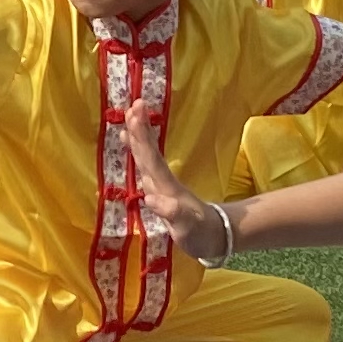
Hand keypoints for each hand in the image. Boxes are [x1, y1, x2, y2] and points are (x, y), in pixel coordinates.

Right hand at [115, 97, 230, 261]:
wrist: (213, 236)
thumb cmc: (200, 234)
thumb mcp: (186, 228)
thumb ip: (172, 213)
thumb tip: (150, 198)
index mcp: (167, 187)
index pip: (151, 158)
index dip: (142, 138)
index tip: (135, 114)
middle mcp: (163, 181)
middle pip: (149, 152)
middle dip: (141, 130)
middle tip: (134, 105)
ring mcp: (162, 184)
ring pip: (147, 156)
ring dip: (139, 136)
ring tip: (129, 116)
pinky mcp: (160, 189)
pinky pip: (145, 165)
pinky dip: (137, 152)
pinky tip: (131, 143)